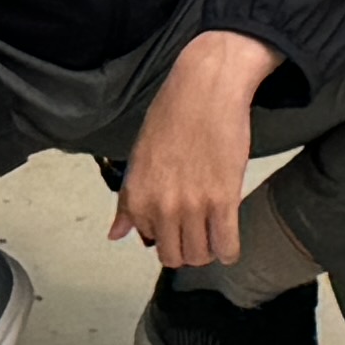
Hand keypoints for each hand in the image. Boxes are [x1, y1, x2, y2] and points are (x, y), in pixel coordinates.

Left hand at [111, 28, 273, 270]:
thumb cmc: (173, 114)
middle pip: (174, 256)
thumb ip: (129, 201)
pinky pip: (226, 245)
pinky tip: (229, 243)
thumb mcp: (140, 156)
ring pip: (199, 255)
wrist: (206, 88)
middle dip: (185, 249)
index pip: (147, 240)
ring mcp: (193, 206)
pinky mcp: (224, 200)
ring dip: (207, 250)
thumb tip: (116, 234)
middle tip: (196, 232)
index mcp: (137, 197)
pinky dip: (228, 251)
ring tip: (213, 233)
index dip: (163, 233)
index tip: (175, 222)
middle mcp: (161, 207)